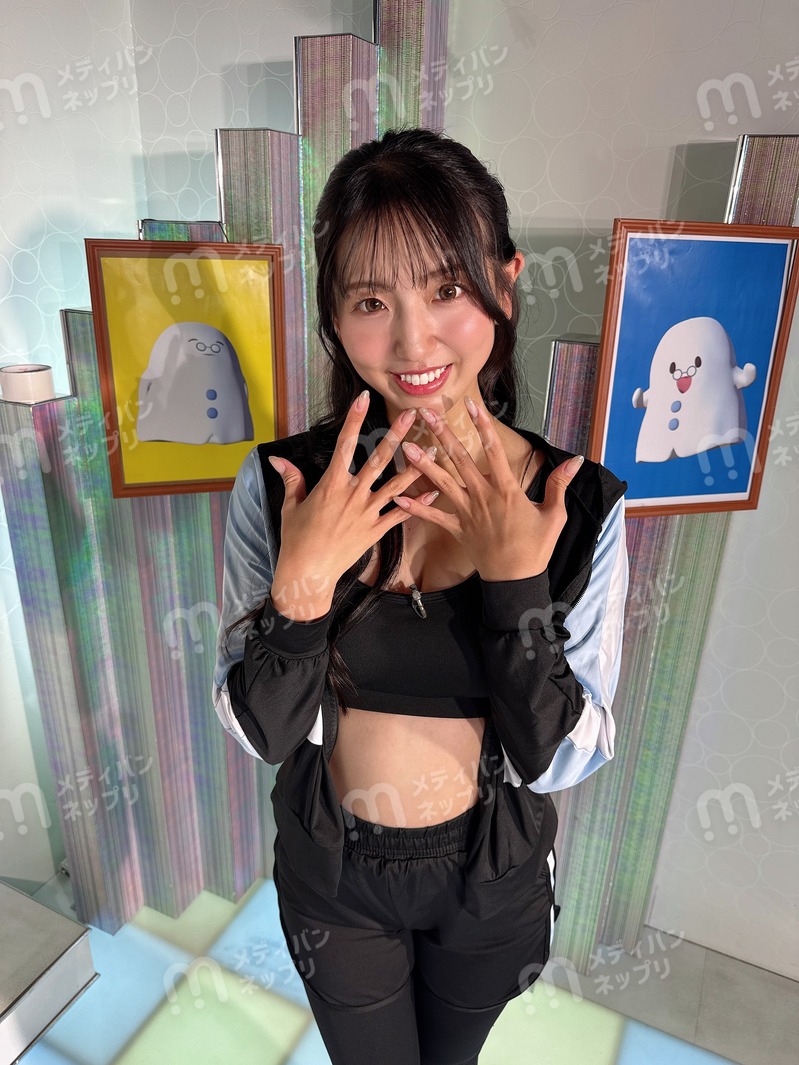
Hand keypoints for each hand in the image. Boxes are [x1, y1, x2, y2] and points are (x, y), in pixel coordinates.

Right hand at [266, 392, 433, 599]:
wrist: (308, 572)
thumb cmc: (296, 539)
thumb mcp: (291, 506)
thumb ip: (291, 480)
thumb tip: (276, 460)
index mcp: (331, 484)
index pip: (344, 444)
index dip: (354, 419)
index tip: (363, 399)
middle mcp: (352, 494)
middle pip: (379, 458)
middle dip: (397, 434)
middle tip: (413, 416)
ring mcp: (366, 512)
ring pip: (396, 484)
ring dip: (416, 466)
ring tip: (433, 449)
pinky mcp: (375, 531)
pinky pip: (400, 514)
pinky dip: (418, 504)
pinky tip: (435, 493)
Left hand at [395, 395, 584, 580]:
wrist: (516, 581)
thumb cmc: (536, 548)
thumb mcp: (554, 514)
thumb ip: (559, 484)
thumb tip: (576, 460)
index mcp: (507, 490)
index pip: (493, 450)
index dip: (482, 426)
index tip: (471, 405)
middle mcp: (483, 497)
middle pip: (460, 459)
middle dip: (443, 434)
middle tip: (427, 414)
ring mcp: (467, 513)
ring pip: (442, 483)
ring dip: (423, 464)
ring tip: (406, 446)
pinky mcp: (457, 529)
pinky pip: (433, 517)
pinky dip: (416, 508)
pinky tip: (398, 497)